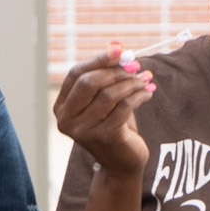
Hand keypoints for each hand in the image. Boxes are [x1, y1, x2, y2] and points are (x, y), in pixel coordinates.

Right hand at [53, 46, 154, 180]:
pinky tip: (147, 93)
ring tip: (145, 79)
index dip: (98, 60)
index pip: (76, 74)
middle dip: (115, 71)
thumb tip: (117, 48)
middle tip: (136, 66)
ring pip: (109, 94)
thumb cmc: (113, 125)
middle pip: (89, 83)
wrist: (122, 163)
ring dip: (131, 83)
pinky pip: (123, 107)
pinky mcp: (104, 137)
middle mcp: (67, 120)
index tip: (120, 50)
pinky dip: (138, 96)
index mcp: (61, 107)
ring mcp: (83, 131)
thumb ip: (106, 76)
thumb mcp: (104, 100)